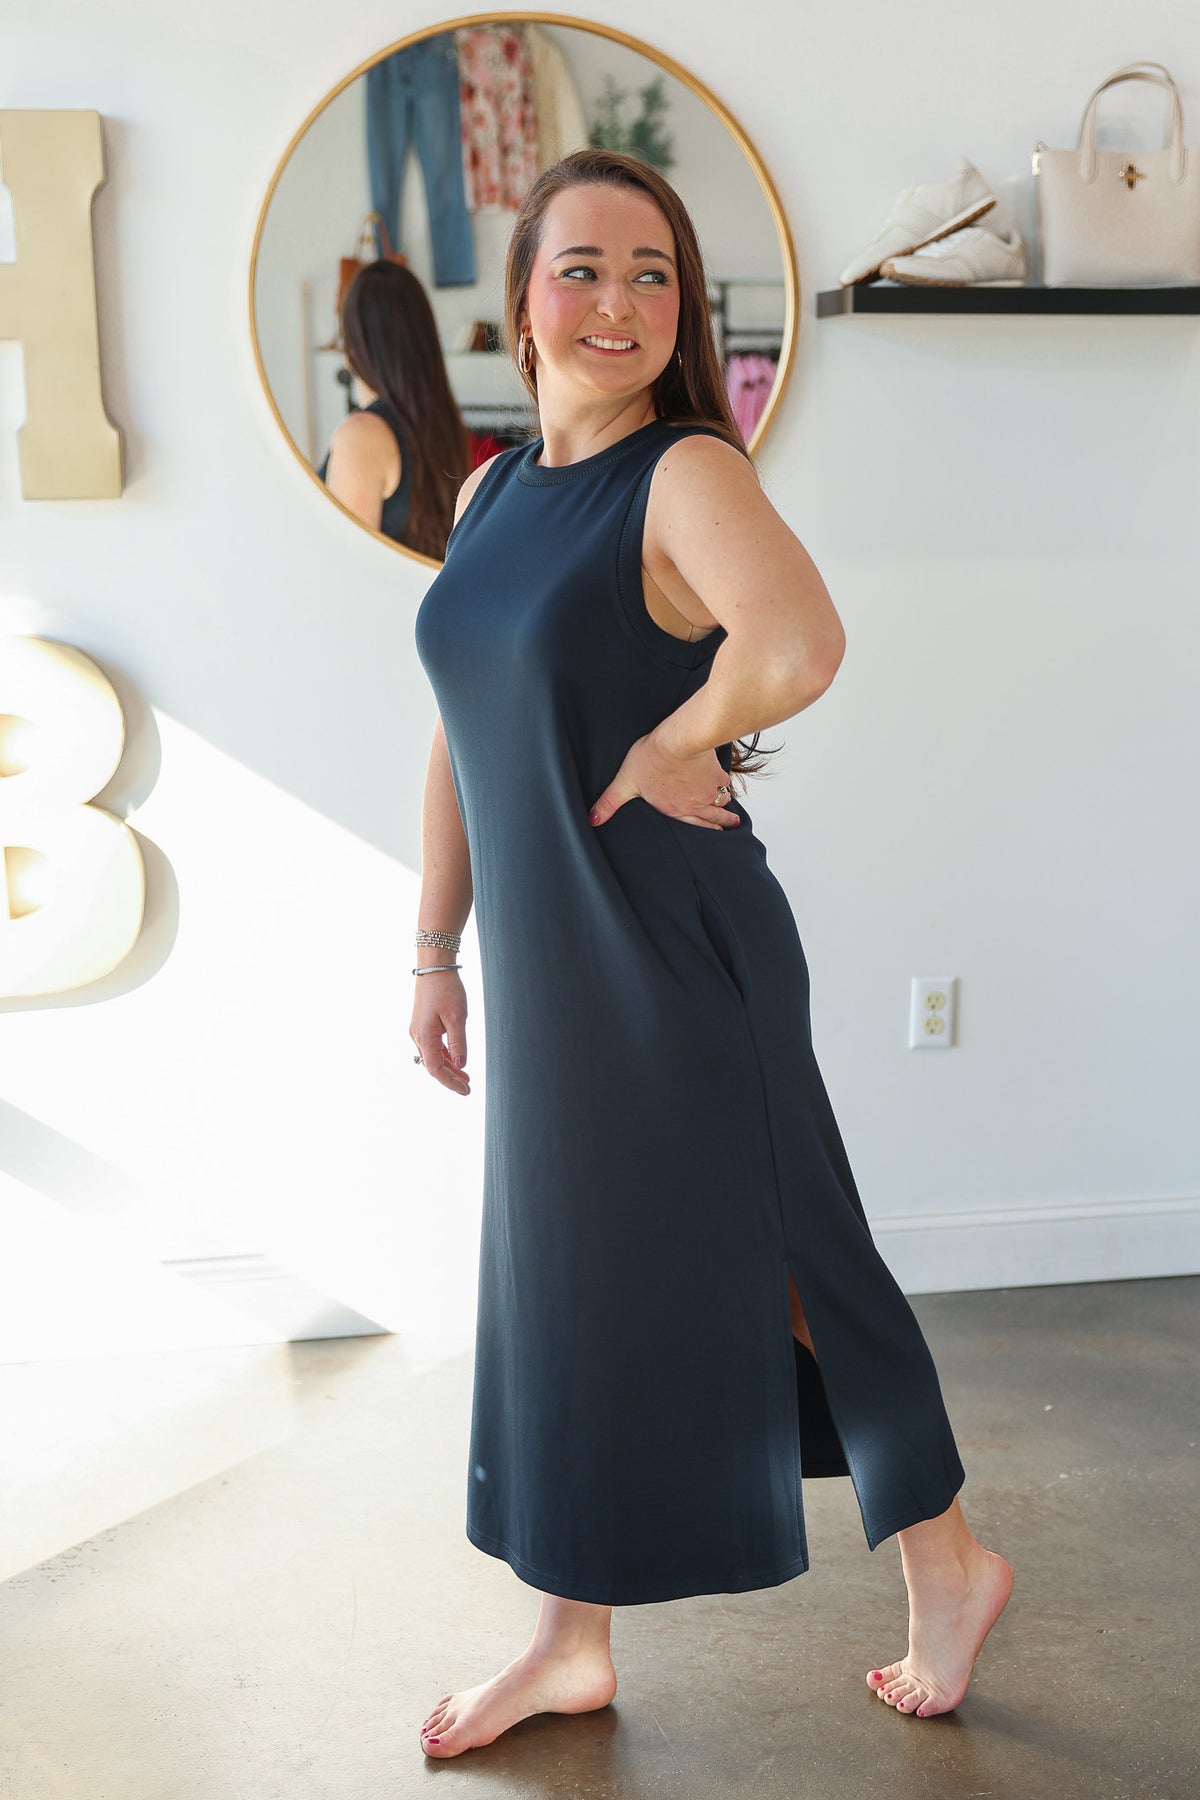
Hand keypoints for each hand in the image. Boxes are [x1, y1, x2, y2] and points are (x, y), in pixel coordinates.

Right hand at [410, 971, 470, 1095]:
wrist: (434, 966)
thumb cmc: (446, 989)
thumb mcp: (457, 1017)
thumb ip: (459, 1043)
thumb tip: (461, 1065)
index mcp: (424, 1037)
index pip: (435, 1069)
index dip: (450, 1082)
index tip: (465, 1090)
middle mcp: (418, 1036)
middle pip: (433, 1065)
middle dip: (450, 1078)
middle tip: (468, 1087)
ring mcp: (420, 1030)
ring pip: (433, 1056)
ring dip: (449, 1067)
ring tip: (465, 1077)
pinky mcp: (424, 1024)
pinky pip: (434, 1046)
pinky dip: (445, 1055)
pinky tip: (457, 1059)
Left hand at [588, 732, 739, 830]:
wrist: (679, 741)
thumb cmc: (652, 759)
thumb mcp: (625, 782)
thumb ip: (609, 802)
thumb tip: (592, 820)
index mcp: (674, 809)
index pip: (692, 825)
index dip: (703, 830)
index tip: (715, 833)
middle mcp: (694, 804)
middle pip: (711, 817)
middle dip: (720, 823)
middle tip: (730, 826)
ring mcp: (708, 789)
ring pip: (720, 801)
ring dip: (725, 807)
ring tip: (730, 811)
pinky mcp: (717, 773)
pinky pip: (726, 782)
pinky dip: (727, 785)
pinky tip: (727, 782)